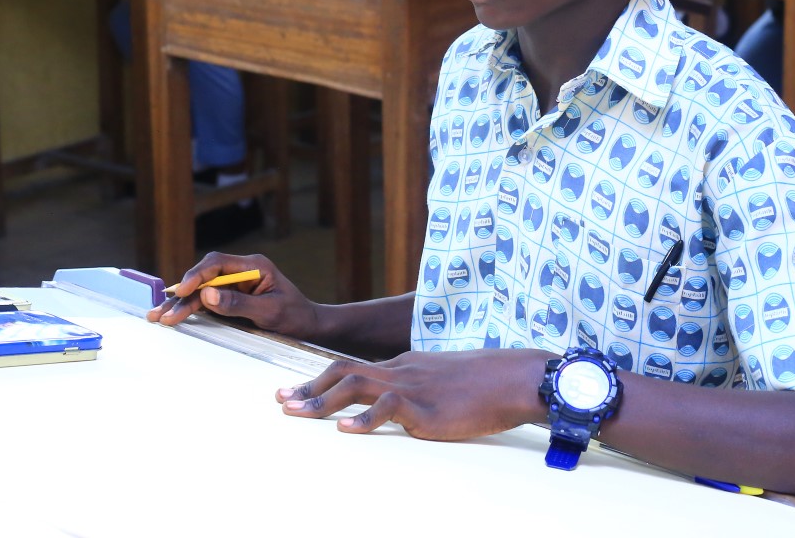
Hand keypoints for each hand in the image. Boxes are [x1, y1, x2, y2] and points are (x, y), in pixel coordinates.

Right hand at [146, 252, 321, 338]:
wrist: (309, 327)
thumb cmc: (296, 317)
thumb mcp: (270, 312)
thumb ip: (239, 303)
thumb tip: (208, 294)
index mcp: (254, 266)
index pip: (217, 264)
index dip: (196, 275)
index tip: (183, 291)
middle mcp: (241, 272)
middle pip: (204, 277)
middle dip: (182, 295)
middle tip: (162, 314)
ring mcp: (235, 285)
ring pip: (201, 290)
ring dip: (181, 304)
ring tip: (158, 317)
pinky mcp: (231, 298)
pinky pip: (206, 301)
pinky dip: (190, 309)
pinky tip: (172, 315)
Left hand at [277, 348, 550, 440]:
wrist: (513, 377)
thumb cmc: (484, 384)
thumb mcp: (442, 383)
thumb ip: (419, 391)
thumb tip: (402, 410)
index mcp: (403, 365)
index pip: (352, 368)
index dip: (320, 381)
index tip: (296, 392)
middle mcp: (400, 371)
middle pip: (343, 371)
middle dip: (309, 387)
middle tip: (281, 401)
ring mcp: (412, 386)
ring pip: (356, 384)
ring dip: (322, 400)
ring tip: (296, 414)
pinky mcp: (427, 407)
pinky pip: (389, 408)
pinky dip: (364, 419)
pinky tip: (345, 430)